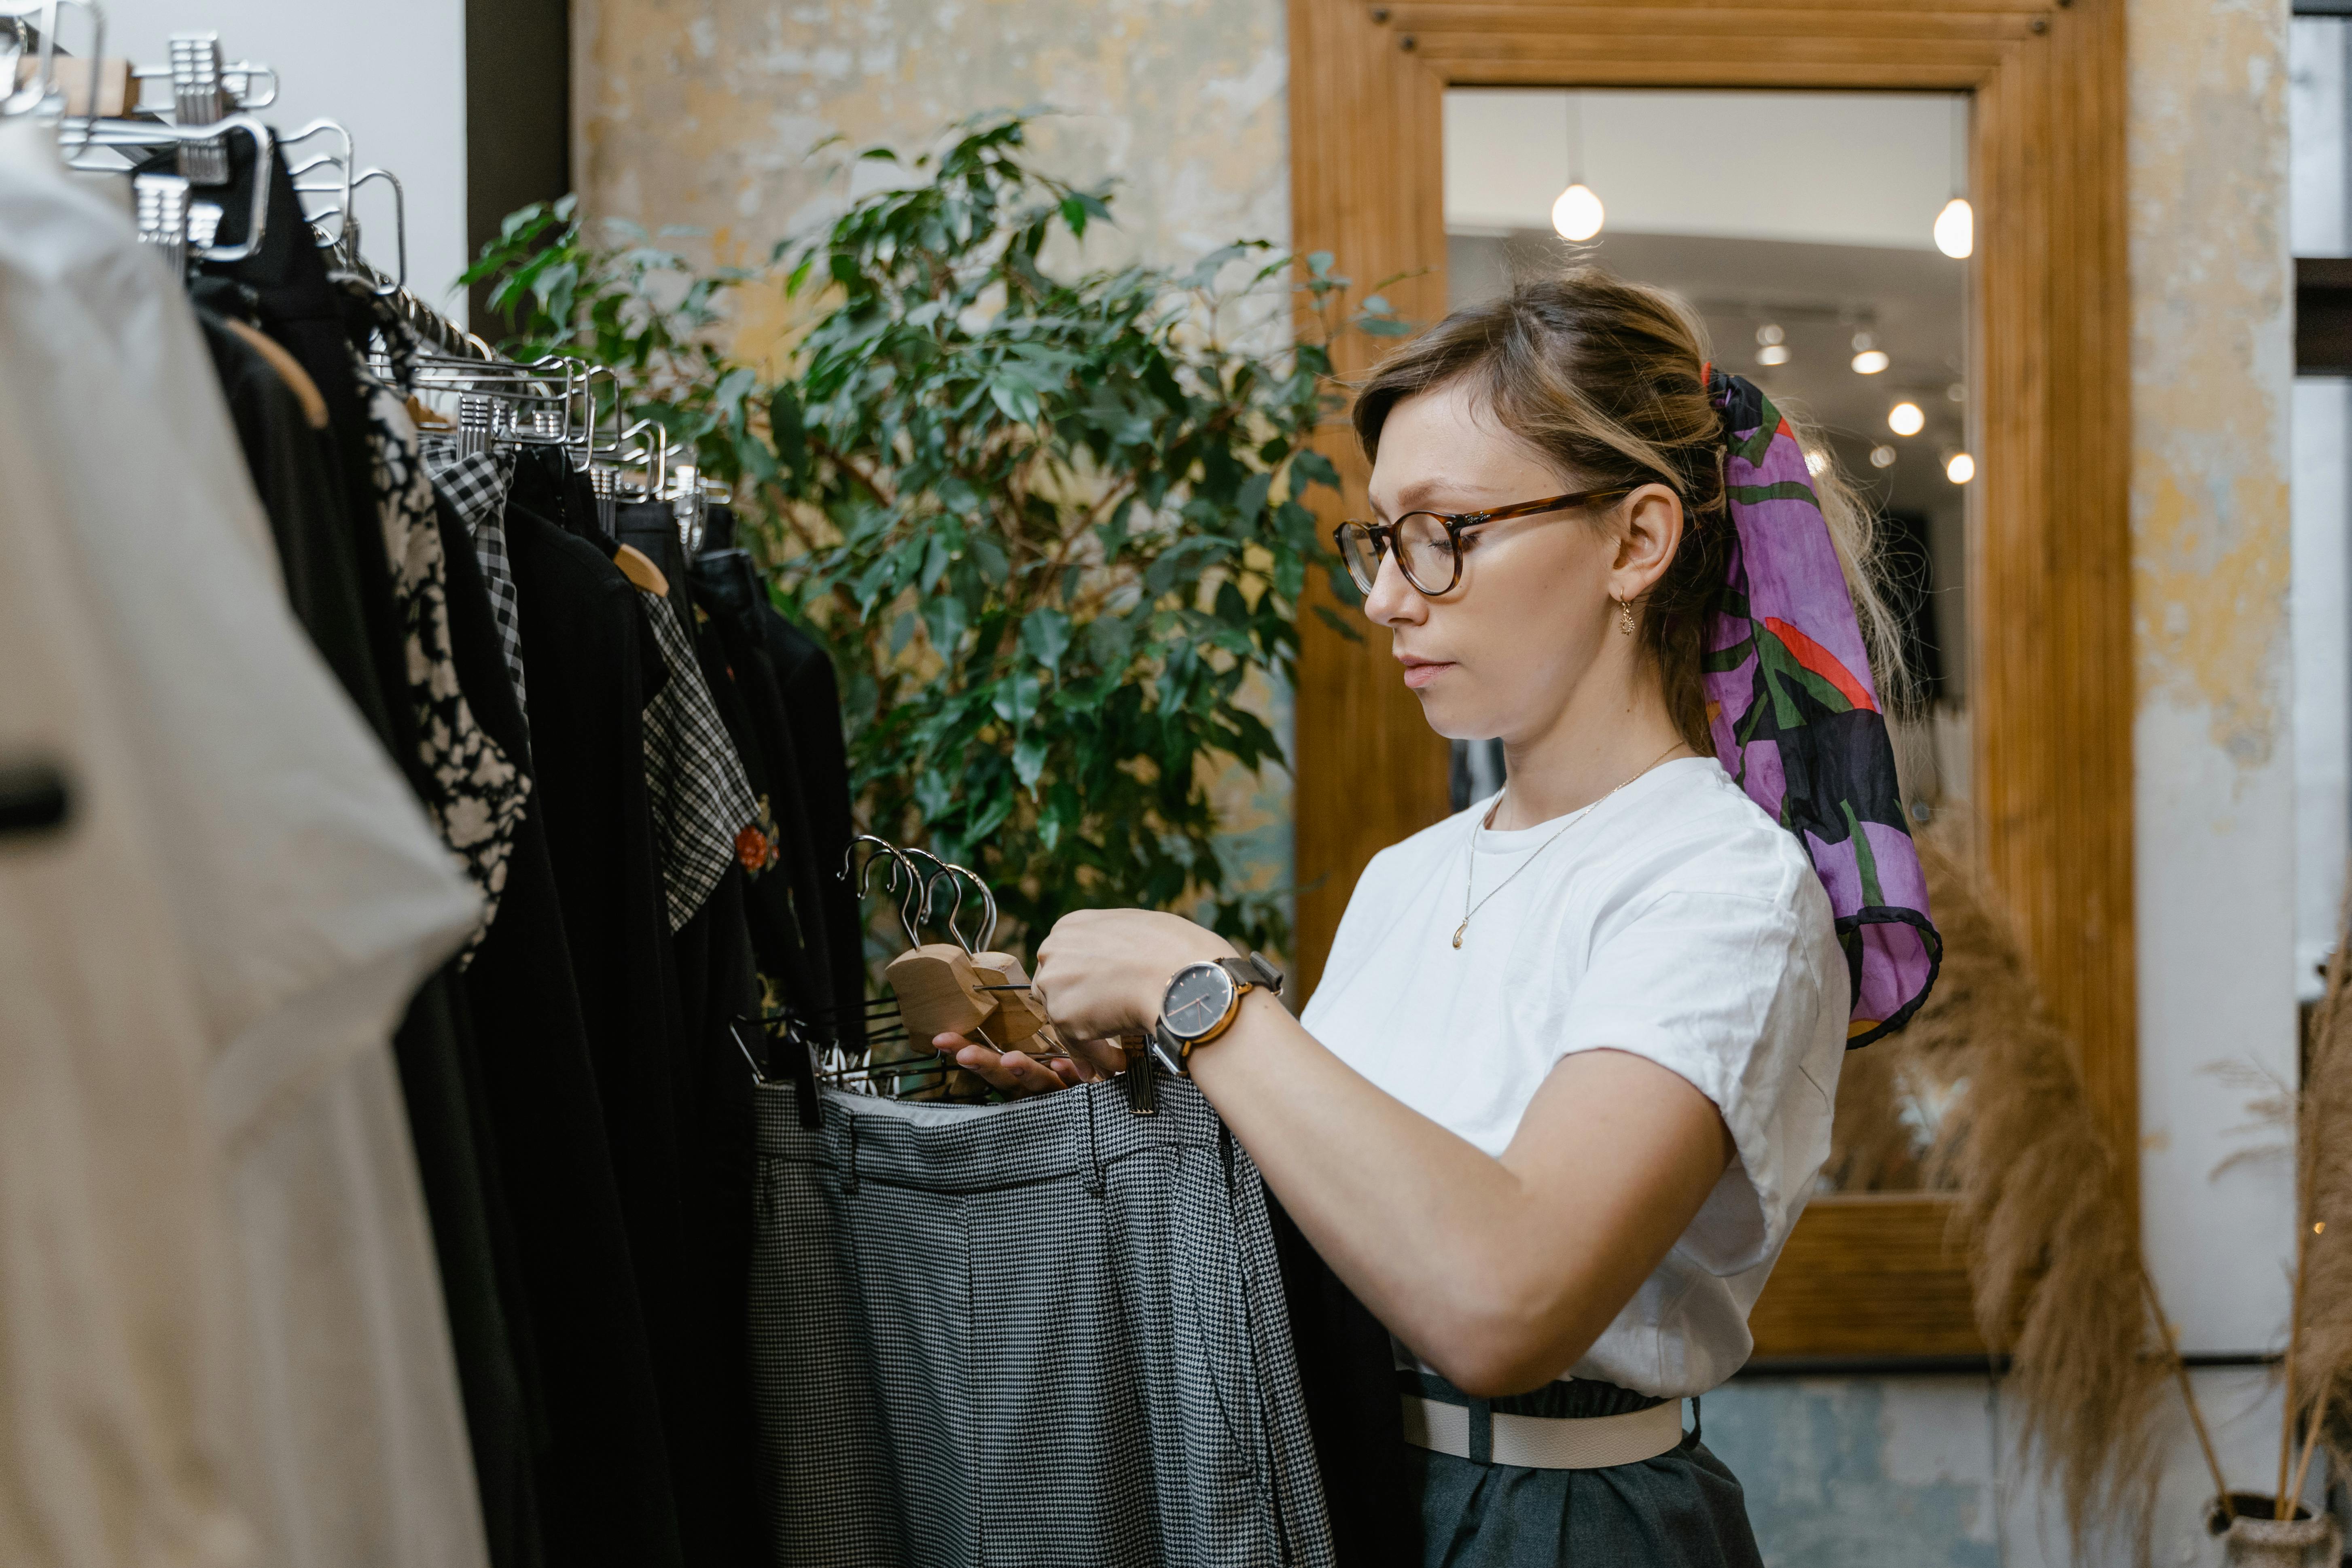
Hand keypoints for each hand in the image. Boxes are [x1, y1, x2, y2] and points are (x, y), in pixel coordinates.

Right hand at [929, 1033, 1088, 1097]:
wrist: (1113, 1119)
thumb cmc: (1078, 1085)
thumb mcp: (1051, 1071)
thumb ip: (1030, 1055)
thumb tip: (1005, 1023)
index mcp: (1025, 1086)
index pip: (992, 1069)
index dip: (968, 1055)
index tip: (943, 1040)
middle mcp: (1038, 1094)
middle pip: (1007, 1080)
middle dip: (985, 1065)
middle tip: (964, 1054)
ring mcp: (1062, 1096)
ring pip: (1039, 1084)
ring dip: (1023, 1071)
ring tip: (1009, 1059)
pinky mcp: (1088, 1099)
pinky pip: (1077, 1085)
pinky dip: (1068, 1074)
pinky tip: (1061, 1062)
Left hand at [1032, 908, 1234, 1041]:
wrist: (1184, 976)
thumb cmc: (1177, 953)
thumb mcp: (1138, 930)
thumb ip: (1113, 946)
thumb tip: (1117, 965)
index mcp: (1071, 926)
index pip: (1062, 962)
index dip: (1080, 987)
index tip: (1095, 1004)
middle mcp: (1053, 950)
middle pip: (1053, 991)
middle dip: (1076, 1014)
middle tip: (1101, 1031)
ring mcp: (1054, 982)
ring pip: (1064, 1022)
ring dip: (1090, 1041)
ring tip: (1117, 1056)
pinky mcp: (1063, 1016)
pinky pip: (1079, 1046)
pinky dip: (1100, 1057)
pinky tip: (1123, 1061)